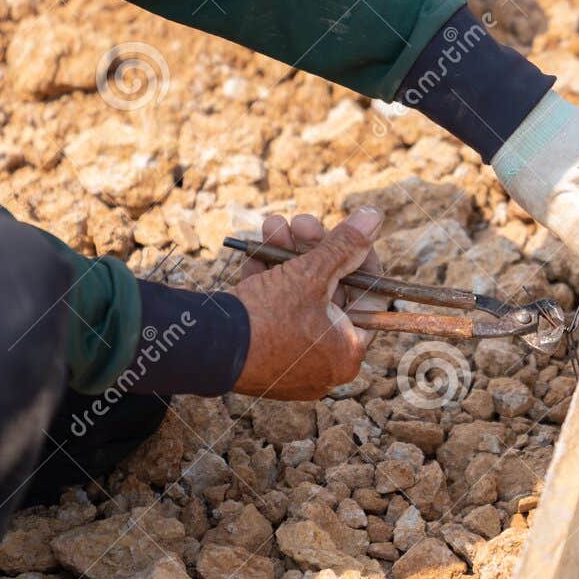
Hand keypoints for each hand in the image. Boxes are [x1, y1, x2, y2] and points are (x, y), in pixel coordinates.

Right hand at [231, 209, 387, 398]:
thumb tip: (373, 216)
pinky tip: (256, 248)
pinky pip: (272, 312)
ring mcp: (290, 360)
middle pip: (330, 292)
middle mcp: (323, 361)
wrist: (206, 350)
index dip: (361, 258)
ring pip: (297, 296)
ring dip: (286, 256)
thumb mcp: (311, 274)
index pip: (370, 297)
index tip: (349, 233)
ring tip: (273, 225)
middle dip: (313, 250)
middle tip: (302, 222)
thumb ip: (345, 245)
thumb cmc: (268, 319)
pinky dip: (266, 279)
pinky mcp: (260, 355)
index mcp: (348, 350)